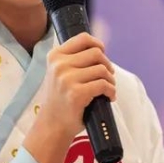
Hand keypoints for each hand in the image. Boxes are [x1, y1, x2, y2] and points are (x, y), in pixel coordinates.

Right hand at [23, 33, 114, 162]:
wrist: (52, 125)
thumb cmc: (60, 98)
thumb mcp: (59, 73)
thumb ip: (74, 59)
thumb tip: (100, 49)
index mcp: (55, 56)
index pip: (83, 38)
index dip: (98, 44)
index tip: (102, 54)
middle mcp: (59, 65)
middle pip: (96, 53)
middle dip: (107, 65)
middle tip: (107, 76)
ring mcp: (67, 79)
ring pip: (102, 70)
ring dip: (110, 80)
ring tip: (108, 88)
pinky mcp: (77, 93)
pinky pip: (104, 85)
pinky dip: (111, 91)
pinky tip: (109, 97)